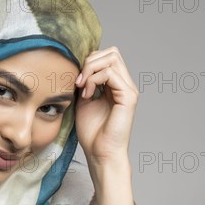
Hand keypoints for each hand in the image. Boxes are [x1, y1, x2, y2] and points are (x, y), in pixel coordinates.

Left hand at [74, 46, 139, 167]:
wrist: (100, 153)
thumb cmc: (92, 132)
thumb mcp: (83, 100)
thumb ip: (84, 82)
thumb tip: (77, 65)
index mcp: (116, 85)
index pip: (106, 56)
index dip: (89, 62)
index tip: (75, 80)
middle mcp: (125, 84)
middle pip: (111, 52)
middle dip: (90, 61)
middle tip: (78, 81)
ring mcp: (129, 89)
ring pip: (112, 58)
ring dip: (90, 69)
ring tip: (82, 88)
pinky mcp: (129, 97)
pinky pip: (110, 73)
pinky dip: (94, 80)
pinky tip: (87, 94)